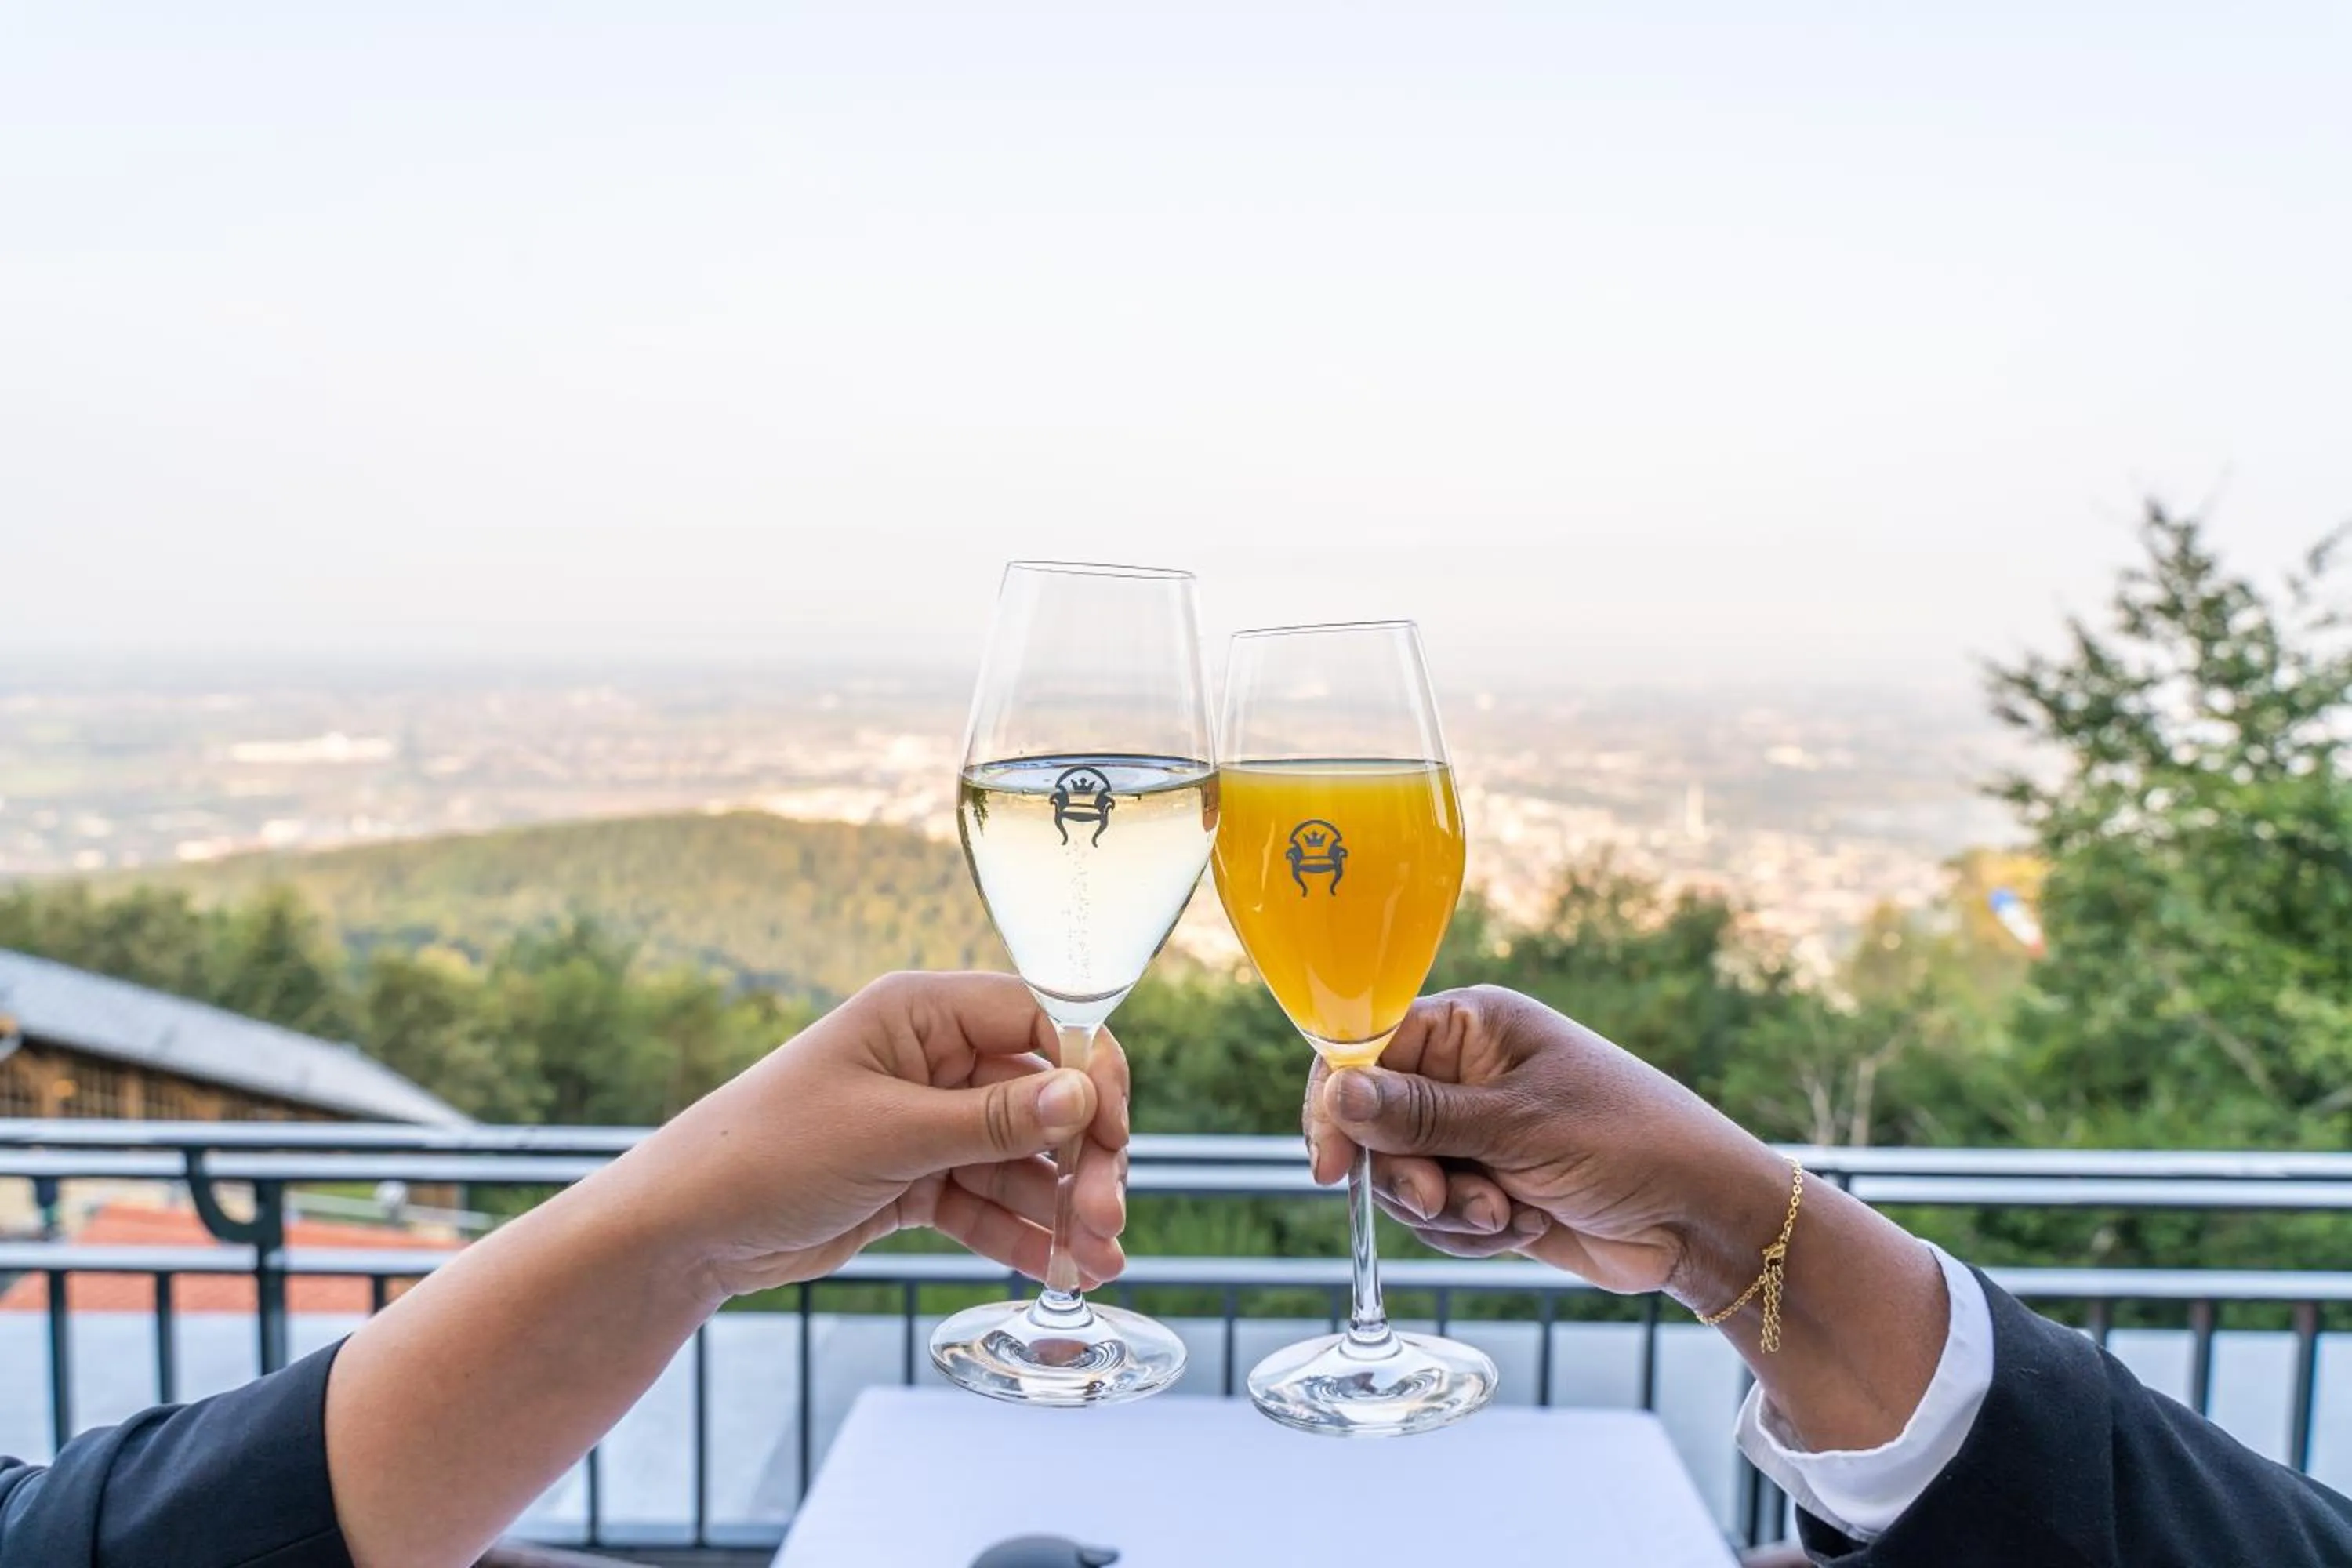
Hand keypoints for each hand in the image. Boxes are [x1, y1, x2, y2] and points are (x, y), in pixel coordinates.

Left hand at [627, 971, 1128, 1299]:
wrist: (685, 1230)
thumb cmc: (768, 1153)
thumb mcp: (888, 1135)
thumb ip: (992, 1121)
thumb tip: (1084, 1096)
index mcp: (921, 1012)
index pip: (1039, 1020)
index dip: (1088, 1071)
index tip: (1113, 1133)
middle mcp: (932, 1059)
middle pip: (1041, 1097)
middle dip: (1081, 1156)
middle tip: (1108, 1214)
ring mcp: (925, 1121)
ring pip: (1021, 1158)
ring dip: (1063, 1206)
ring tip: (1100, 1261)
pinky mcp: (915, 1179)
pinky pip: (988, 1201)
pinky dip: (1024, 1234)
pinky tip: (1063, 1269)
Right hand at [1304, 985, 1790, 1309]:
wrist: (1700, 1219)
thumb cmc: (1630, 1142)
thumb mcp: (1521, 1125)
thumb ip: (1422, 1115)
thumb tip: (1337, 1095)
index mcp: (1472, 1028)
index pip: (1369, 1049)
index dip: (1340, 1104)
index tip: (1332, 1165)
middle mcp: (1464, 1075)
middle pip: (1375, 1125)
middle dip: (1407, 1174)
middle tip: (1446, 1199)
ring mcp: (1475, 1135)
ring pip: (1403, 1180)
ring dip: (1449, 1211)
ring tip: (1510, 1216)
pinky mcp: (1487, 1189)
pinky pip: (1439, 1219)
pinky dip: (1474, 1234)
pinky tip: (1529, 1227)